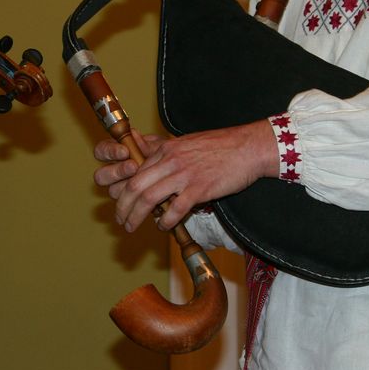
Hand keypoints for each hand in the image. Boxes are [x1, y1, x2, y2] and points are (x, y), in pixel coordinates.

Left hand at [93, 121, 278, 232]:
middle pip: (134, 186)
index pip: (134, 172)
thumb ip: (165, 151)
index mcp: (165, 150)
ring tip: (131, 227)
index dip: (123, 191)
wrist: (248, 147)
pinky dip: (165, 220)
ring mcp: (184, 175)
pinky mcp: (200, 188)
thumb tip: (148, 157)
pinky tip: (163, 226)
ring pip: (148, 198)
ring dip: (136, 216)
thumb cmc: (220, 146)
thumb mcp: (186, 142)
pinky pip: (175, 208)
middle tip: (121, 220)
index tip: (122, 204)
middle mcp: (170, 161)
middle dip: (122, 207)